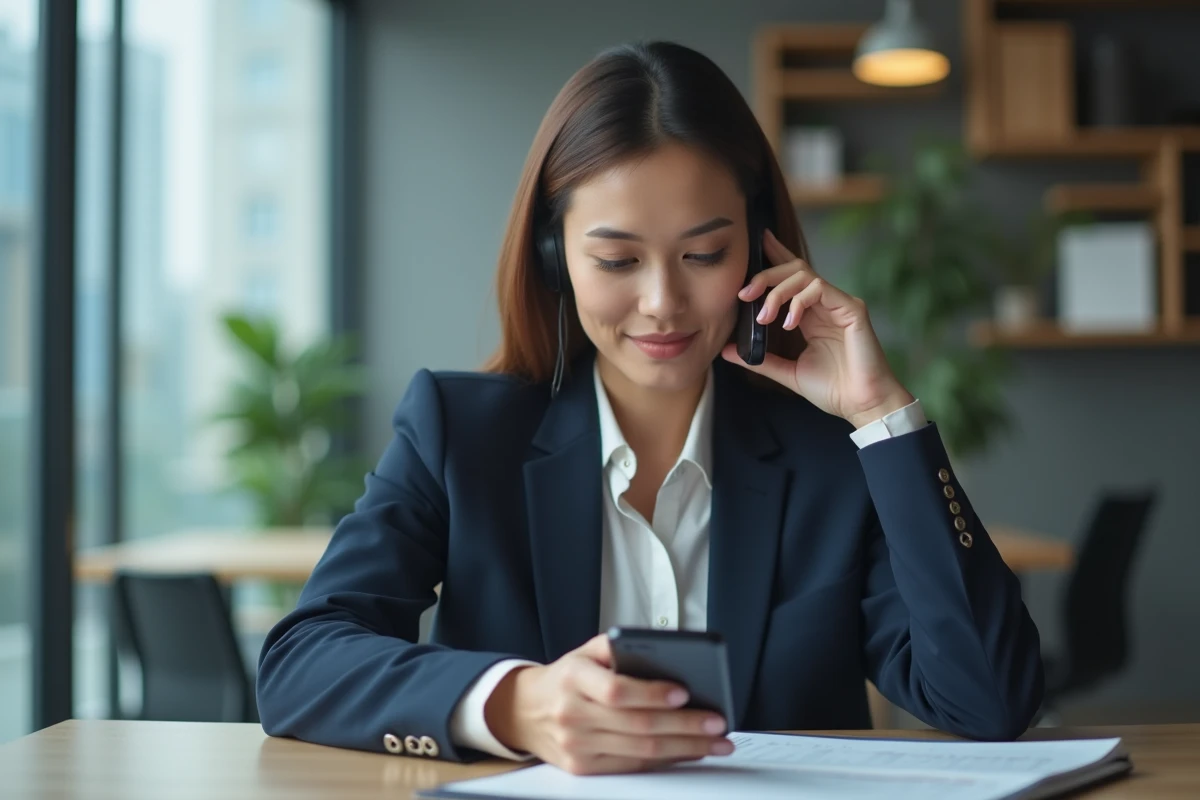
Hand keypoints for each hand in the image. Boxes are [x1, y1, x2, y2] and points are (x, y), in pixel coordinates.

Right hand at [484, 634, 732, 774]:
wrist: (525, 710)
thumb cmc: (567, 677)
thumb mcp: (585, 651)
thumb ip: (619, 646)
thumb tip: (667, 653)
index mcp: (573, 678)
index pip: (616, 690)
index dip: (651, 694)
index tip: (683, 692)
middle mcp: (573, 714)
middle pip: (637, 725)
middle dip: (684, 726)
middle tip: (716, 722)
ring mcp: (577, 746)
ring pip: (640, 751)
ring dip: (685, 748)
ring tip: (715, 741)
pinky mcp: (583, 768)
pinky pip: (632, 767)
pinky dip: (666, 760)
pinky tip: (689, 752)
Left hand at [722, 229, 914, 427]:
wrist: (861, 405)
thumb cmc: (832, 389)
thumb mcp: (788, 372)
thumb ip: (761, 359)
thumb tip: (727, 350)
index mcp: (812, 314)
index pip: (793, 277)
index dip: (776, 254)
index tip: (758, 240)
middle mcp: (826, 304)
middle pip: (794, 269)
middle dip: (765, 275)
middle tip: (745, 294)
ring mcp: (840, 304)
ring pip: (804, 275)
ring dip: (778, 291)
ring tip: (765, 316)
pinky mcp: (852, 309)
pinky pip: (821, 289)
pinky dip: (799, 301)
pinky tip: (789, 322)